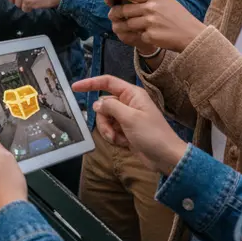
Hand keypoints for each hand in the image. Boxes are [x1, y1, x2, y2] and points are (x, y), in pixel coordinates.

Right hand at [73, 74, 187, 175]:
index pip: (107, 82)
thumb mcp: (130, 118)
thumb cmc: (153, 135)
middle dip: (103, 120)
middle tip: (112, 131)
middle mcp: (128, 103)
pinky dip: (114, 138)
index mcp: (132, 94)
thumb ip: (110, 107)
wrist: (166, 158)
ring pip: (105, 119)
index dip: (90, 83)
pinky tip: (124, 144)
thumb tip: (97, 103)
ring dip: (108, 131)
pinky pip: (111, 130)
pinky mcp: (126, 131)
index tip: (75, 88)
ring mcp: (127, 118)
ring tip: (119, 139)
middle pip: (104, 105)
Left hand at [105, 0, 204, 53]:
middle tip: (112, 15)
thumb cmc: (179, 18)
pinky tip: (142, 35)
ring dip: (122, 26)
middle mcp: (152, 8)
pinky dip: (137, 36)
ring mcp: (150, 22)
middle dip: (115, 13)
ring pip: (127, 24)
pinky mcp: (150, 36)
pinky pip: (136, 35)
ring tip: (121, 27)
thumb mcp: (166, 1)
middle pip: (124, 10)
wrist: (193, 35)